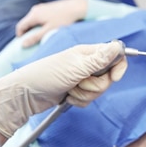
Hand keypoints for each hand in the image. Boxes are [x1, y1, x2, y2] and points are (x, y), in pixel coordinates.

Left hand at [0, 41, 127, 140]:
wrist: (27, 94)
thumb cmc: (47, 75)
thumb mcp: (76, 67)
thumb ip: (99, 59)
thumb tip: (118, 46)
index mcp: (88, 53)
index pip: (115, 56)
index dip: (118, 67)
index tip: (114, 78)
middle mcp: (87, 64)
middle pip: (108, 78)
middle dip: (96, 86)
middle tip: (80, 83)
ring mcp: (82, 78)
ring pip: (99, 91)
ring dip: (85, 95)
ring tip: (70, 90)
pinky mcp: (76, 91)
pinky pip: (89, 99)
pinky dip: (80, 101)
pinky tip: (67, 97)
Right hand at [15, 0, 87, 47]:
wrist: (76, 7)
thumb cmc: (63, 20)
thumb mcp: (49, 31)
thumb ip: (35, 38)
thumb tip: (23, 45)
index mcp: (34, 15)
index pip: (20, 26)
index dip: (20, 36)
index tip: (24, 44)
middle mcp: (35, 9)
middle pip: (26, 22)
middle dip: (27, 32)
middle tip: (33, 41)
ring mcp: (41, 7)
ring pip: (32, 19)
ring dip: (34, 28)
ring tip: (41, 36)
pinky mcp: (47, 7)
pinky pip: (39, 16)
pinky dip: (39, 23)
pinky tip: (48, 28)